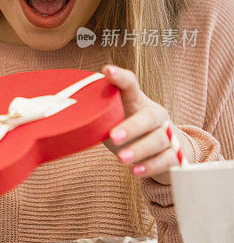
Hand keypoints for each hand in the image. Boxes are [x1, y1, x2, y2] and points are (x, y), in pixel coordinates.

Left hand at [101, 65, 193, 184]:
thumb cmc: (130, 130)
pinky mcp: (174, 155)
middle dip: (132, 127)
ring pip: (159, 140)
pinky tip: (136, 171)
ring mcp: (167, 134)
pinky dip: (151, 166)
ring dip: (139, 150)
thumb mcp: (115, 120)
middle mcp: (156, 115)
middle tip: (113, 136)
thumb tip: (68, 115)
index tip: (107, 71)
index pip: (130, 85)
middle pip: (150, 117)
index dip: (119, 77)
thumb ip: (99, 115)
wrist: (163, 151)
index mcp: (138, 102)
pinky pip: (166, 160)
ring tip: (121, 159)